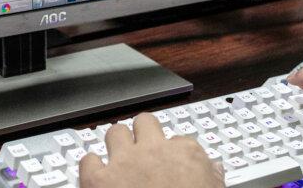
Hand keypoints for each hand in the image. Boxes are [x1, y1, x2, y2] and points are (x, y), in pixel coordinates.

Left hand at [79, 113, 223, 187]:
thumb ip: (212, 177)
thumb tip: (215, 170)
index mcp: (186, 154)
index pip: (180, 140)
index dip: (174, 152)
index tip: (172, 161)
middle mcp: (155, 150)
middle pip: (145, 122)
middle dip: (142, 133)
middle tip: (141, 148)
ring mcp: (125, 162)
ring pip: (115, 132)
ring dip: (115, 144)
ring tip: (117, 157)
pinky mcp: (99, 180)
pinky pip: (88, 161)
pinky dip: (90, 167)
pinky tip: (94, 175)